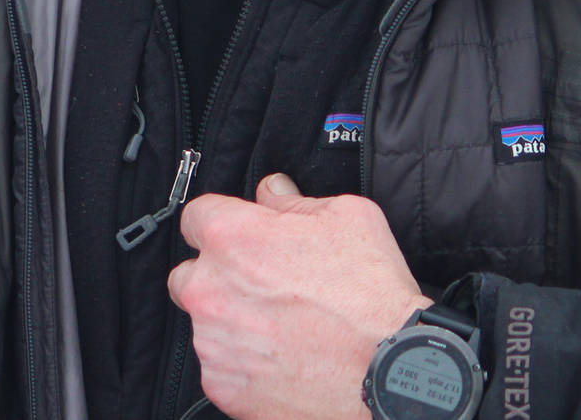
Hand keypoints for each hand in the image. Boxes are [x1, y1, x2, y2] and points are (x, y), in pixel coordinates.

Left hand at [168, 173, 428, 419]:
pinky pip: (221, 368)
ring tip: (283, 328)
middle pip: (189, 274)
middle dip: (218, 277)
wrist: (391, 370)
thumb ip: (294, 200)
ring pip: (206, 325)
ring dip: (232, 323)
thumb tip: (272, 191)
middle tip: (262, 287)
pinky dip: (244, 364)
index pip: (195, 217)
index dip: (221, 224)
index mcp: (232, 238)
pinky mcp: (223, 388)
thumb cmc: (372, 297)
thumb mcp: (347, 218)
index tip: (237, 236)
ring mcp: (214, 343)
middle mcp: (211, 289)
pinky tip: (282, 358)